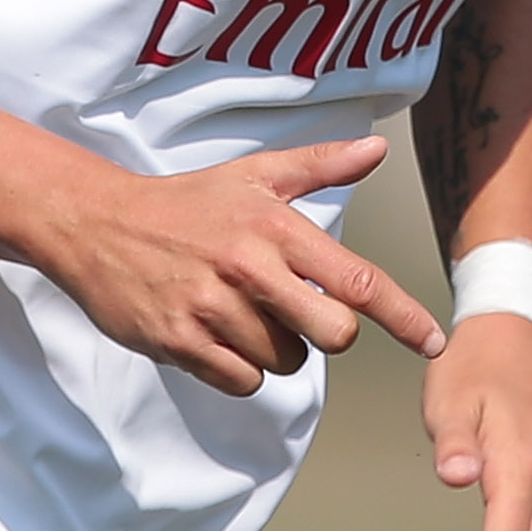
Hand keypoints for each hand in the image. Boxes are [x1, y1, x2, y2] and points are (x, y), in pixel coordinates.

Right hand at [40, 136, 446, 398]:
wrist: (97, 223)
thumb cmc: (189, 202)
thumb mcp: (254, 174)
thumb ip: (320, 165)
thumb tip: (377, 149)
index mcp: (275, 226)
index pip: (358, 281)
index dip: (404, 316)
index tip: (434, 341)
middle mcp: (248, 267)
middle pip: (332, 333)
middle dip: (328, 332)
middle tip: (299, 311)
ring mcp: (211, 307)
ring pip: (286, 361)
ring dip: (278, 348)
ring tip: (244, 313)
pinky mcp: (179, 341)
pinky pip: (243, 380)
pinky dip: (241, 368)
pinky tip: (218, 334)